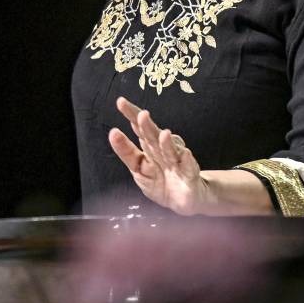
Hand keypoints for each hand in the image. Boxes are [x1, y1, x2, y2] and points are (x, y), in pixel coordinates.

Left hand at [110, 96, 209, 214]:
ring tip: (164, 135)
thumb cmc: (160, 182)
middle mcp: (164, 150)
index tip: (120, 102)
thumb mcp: (138, 169)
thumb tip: (113, 132)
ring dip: (168, 143)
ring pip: (172, 150)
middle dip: (148, 125)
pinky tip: (186, 155)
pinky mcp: (190, 175)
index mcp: (150, 147)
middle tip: (142, 115)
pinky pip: (189, 167)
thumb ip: (126, 152)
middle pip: (155, 135)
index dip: (131, 115)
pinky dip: (188, 161)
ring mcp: (178, 161)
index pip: (139, 128)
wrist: (183, 200)